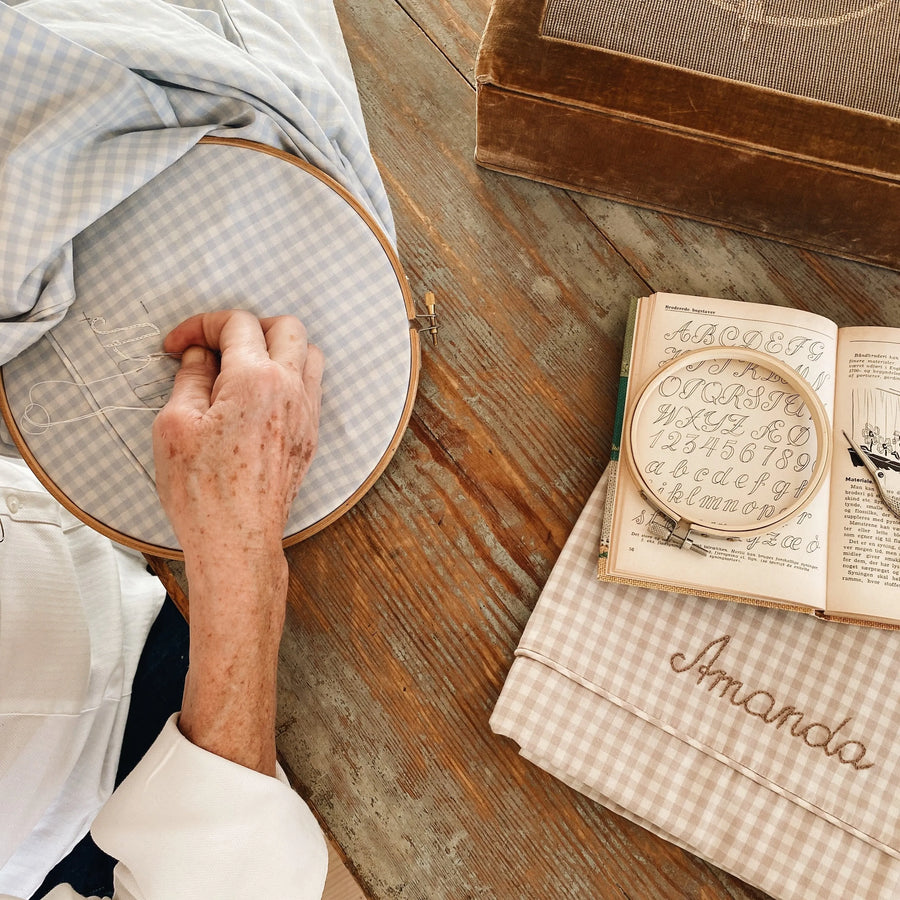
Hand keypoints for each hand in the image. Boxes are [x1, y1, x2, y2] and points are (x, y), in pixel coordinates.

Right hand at [153, 310, 323, 564]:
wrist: (236, 540)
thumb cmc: (204, 492)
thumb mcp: (174, 425)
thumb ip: (189, 379)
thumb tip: (199, 357)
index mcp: (256, 381)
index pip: (237, 324)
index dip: (200, 325)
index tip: (180, 345)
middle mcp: (291, 392)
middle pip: (287, 327)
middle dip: (248, 326)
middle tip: (216, 345)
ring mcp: (306, 415)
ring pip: (308, 355)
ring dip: (277, 349)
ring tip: (241, 368)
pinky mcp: (309, 438)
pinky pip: (310, 389)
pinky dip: (288, 378)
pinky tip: (258, 397)